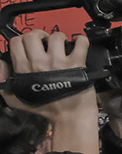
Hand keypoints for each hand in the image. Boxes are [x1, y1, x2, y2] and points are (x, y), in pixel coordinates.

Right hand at [1, 31, 98, 153]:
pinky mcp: (77, 65)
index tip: (31, 45)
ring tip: (62, 46)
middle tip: (45, 42)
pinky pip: (80, 43)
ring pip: (55, 37)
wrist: (68, 117)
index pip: (16, 42)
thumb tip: (1, 65)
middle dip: (39, 35)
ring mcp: (58, 63)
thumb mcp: (14, 98)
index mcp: (24, 70)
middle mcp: (39, 64)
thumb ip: (2, 82)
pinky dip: (81, 40)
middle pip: (33, 35)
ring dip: (59, 38)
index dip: (23, 40)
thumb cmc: (45, 108)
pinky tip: (79, 44)